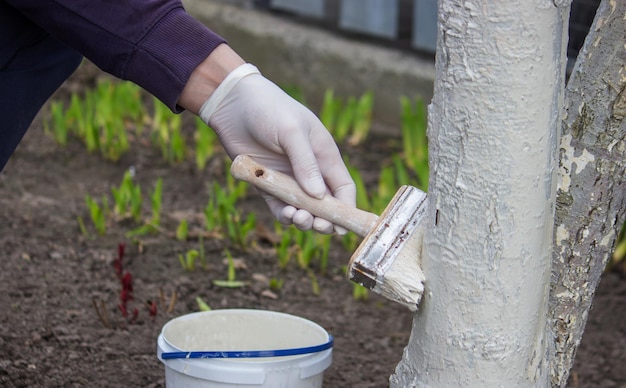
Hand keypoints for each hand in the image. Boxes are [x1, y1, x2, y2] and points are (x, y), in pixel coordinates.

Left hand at [199, 64, 355, 233]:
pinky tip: (285, 214)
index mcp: (324, 155)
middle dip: (324, 219)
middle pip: (325, 205)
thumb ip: (306, 163)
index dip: (346, 209)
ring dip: (304, 219)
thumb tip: (319, 196)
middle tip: (316, 224)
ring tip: (297, 217)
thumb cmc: (269, 109)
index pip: (343, 188)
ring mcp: (288, 179)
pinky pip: (279, 207)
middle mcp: (310, 170)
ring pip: (303, 210)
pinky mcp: (267, 184)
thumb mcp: (291, 132)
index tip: (342, 226)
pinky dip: (283, 215)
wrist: (232, 103)